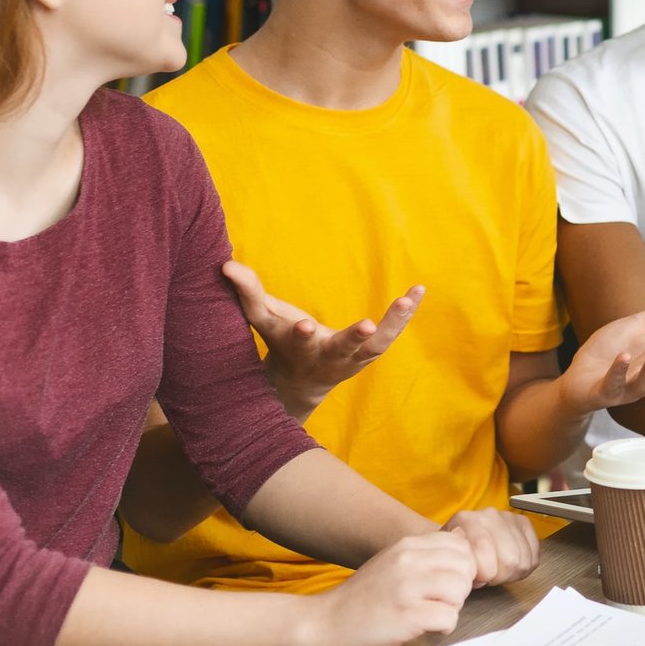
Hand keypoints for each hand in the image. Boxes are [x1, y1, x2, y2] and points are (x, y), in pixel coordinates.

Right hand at [223, 259, 421, 420]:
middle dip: (353, 339)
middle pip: (342, 349)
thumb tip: (226, 264)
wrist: (303, 382)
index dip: (300, 333)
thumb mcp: (262, 320)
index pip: (297, 340)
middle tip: (367, 327)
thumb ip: (248, 293)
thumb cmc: (280, 343)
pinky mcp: (371, 352)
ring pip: (377, 345)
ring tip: (408, 299)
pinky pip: (392, 334)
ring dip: (393, 323)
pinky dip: (405, 314)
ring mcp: (353, 358)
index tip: (304, 325)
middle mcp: (328, 357)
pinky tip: (418, 290)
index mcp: (299, 348)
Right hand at [311, 532, 474, 645]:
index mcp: (407, 545)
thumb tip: (461, 538)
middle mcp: (408, 560)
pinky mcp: (407, 615)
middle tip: (440, 601)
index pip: (460, 544)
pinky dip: (442, 628)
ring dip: (452, 607)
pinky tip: (425, 628)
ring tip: (431, 614)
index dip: (460, 566)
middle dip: (460, 587)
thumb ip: (425, 552)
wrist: (327, 622)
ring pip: (460, 590)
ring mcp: (407, 587)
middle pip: (466, 566)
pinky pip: (448, 618)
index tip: (445, 583)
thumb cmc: (364, 597)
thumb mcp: (393, 562)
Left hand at [442, 508, 539, 586]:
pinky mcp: (524, 524)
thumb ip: (460, 565)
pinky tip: (509, 566)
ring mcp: (508, 517)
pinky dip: (524, 568)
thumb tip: (475, 569)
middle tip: (488, 576)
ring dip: (511, 573)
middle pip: (510, 559)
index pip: (484, 550)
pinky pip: (534, 556)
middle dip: (499, 576)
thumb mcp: (450, 561)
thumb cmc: (457, 554)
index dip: (483, 574)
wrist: (463, 542)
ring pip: (523, 560)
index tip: (476, 578)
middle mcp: (489, 514)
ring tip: (497, 570)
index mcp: (465, 520)